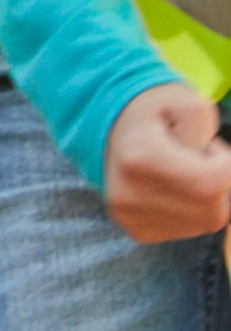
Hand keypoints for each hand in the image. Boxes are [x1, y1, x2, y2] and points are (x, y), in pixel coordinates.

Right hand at [108, 85, 230, 243]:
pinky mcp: (137, 230)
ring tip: (185, 173)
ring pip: (207, 221)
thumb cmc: (157, 113)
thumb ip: (206, 123)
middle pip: (214, 206)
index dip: (224, 163)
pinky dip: (195, 210)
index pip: (213, 183)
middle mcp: (128, 194)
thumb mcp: (186, 100)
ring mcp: (130, 217)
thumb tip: (211, 170)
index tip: (207, 146)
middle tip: (195, 158)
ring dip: (209, 197)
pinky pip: (192, 229)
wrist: (111, 129)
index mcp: (139, 158)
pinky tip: (175, 189)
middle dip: (218, 181)